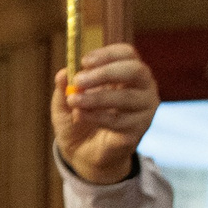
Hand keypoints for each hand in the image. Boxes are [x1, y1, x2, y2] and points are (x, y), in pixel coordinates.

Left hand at [55, 43, 158, 184]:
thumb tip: (63, 73)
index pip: (127, 54)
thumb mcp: (65, 102)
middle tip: (79, 80)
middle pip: (134, 70)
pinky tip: (81, 116)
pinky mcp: (139, 129)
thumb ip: (64, 87)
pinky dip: (96, 117)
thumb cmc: (78, 120)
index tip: (84, 61)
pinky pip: (119, 120)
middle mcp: (142, 87)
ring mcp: (144, 108)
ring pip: (127, 97)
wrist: (82, 153)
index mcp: (126, 73)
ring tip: (74, 101)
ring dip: (96, 98)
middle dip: (105, 73)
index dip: (107, 54)